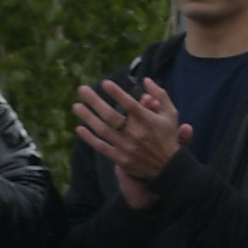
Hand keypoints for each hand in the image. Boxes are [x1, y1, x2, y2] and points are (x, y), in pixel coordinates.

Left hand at [73, 76, 190, 208]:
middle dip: (94, 101)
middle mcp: (135, 133)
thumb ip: (160, 95)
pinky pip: (102, 147)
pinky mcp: (121, 159)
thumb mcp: (170, 114)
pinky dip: (90, 139)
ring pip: (103, 130)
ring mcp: (127, 147)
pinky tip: (79, 128)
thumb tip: (145, 79)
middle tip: (82, 89)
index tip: (104, 83)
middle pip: (111, 115)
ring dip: (88, 117)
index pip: (129, 104)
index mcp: (147, 120)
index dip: (117, 93)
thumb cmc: (168, 136)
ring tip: (76, 106)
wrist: (170, 168)